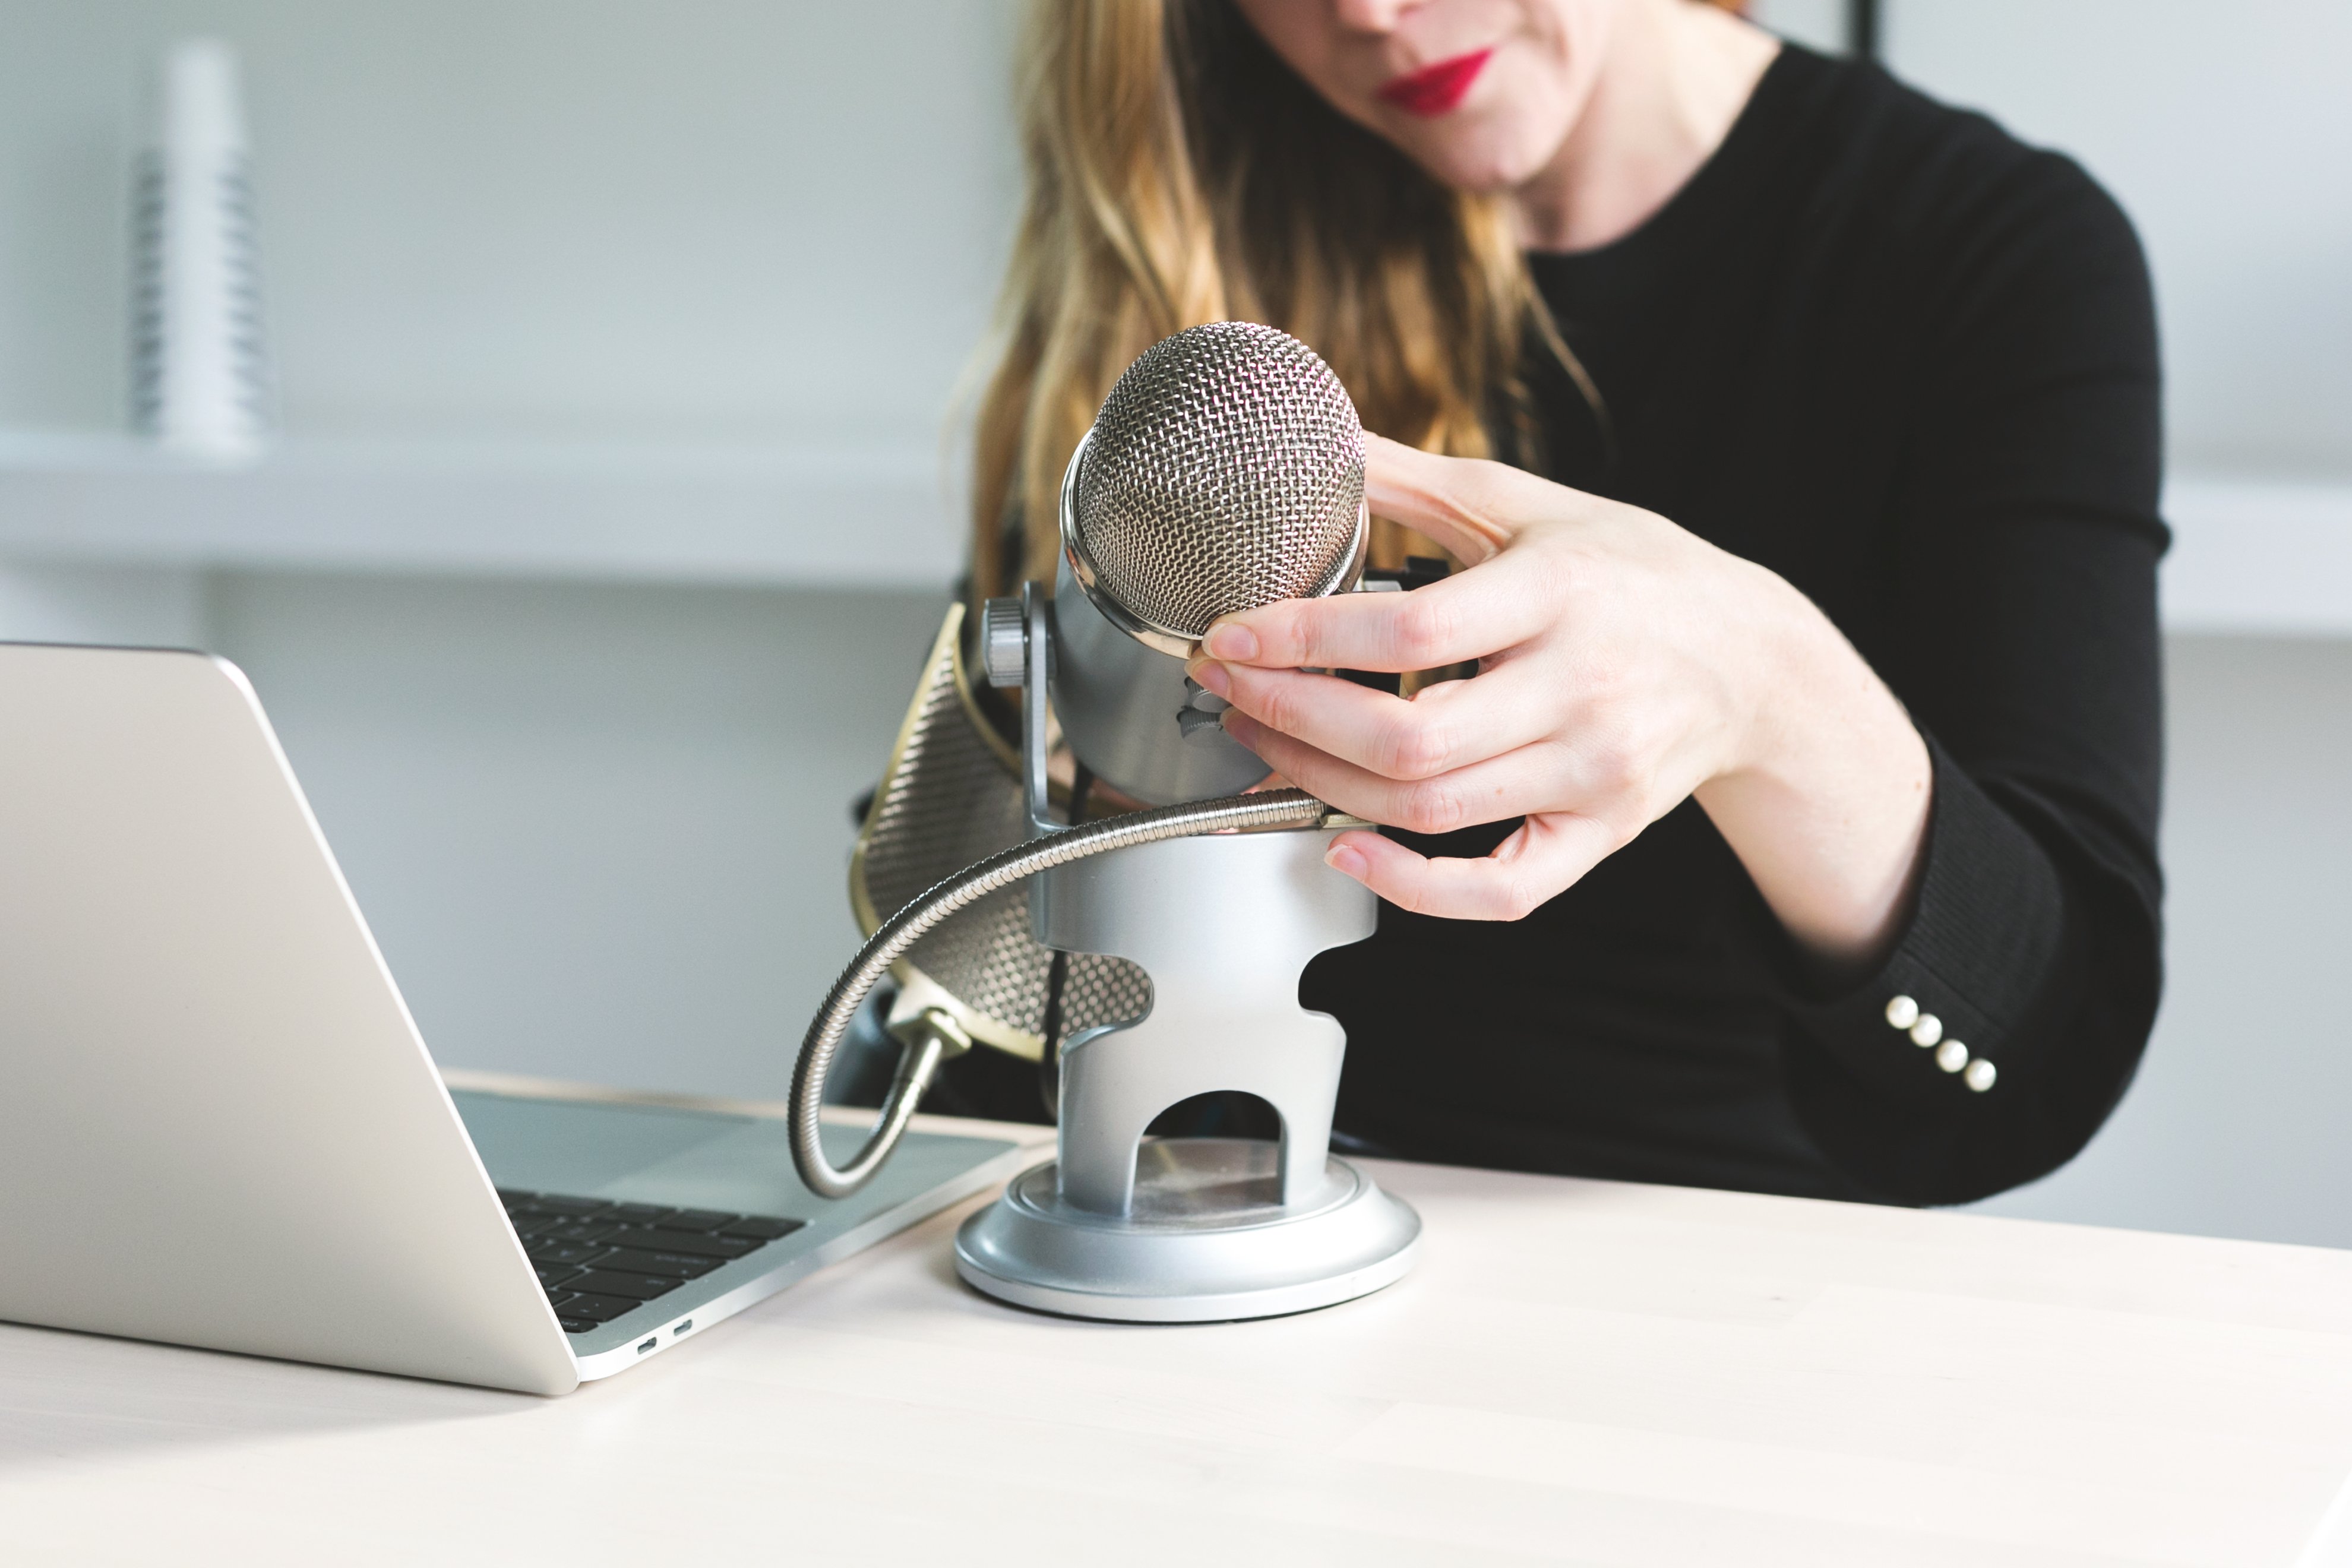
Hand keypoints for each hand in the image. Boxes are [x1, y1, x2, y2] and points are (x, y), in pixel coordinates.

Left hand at [1185, 435, 1930, 966]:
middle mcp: (1581, 690)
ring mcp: (1593, 774)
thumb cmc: (1632, 573)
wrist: (1753, 659)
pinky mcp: (1599, 835)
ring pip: (1430, 812)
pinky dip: (1412, 888)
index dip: (1302, 642)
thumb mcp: (1530, 506)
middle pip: (1408, 741)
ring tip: (1262, 741)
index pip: (1410, 634)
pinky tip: (1344, 849)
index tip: (1231, 635)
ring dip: (1320, 786)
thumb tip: (1319, 440)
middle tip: (1229, 689)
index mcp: (1559, 592)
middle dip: (1291, 720)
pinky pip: (1498, 892)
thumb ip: (1416, 481)